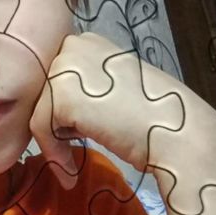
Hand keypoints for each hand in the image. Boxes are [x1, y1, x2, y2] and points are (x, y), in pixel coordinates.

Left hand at [29, 32, 207, 188]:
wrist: (176, 131)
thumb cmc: (152, 117)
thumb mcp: (112, 88)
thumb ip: (84, 87)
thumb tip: (52, 106)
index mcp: (88, 42)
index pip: (54, 78)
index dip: (60, 111)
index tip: (74, 136)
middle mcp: (74, 45)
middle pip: (43, 93)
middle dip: (55, 124)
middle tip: (73, 151)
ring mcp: (66, 65)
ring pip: (39, 111)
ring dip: (53, 142)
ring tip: (72, 165)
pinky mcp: (60, 92)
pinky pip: (39, 128)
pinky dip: (53, 154)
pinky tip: (71, 172)